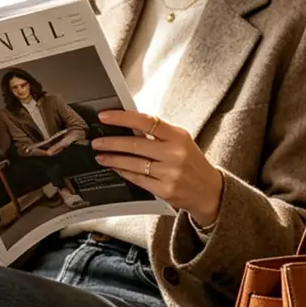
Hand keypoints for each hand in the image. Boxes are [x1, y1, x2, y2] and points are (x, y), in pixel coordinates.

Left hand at [92, 110, 223, 226]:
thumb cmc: (191, 162)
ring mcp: (170, 173)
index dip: (123, 118)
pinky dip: (124, 172)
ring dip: (113, 159)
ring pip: (134, 163)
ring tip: (100, 155)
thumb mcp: (181, 141)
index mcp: (178, 136)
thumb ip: (159, 134)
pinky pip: (138, 179)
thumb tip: (128, 125)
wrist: (208, 190)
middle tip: (97, 141)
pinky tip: (115, 167)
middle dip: (111, 142)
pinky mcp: (164, 190)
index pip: (146, 122)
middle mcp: (175, 153)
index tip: (105, 117)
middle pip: (136, 144)